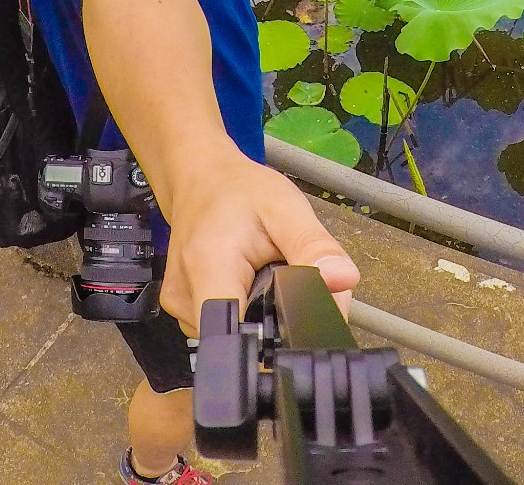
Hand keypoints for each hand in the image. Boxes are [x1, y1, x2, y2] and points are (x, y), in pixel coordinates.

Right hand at [160, 155, 358, 334]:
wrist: (202, 180)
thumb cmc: (241, 190)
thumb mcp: (285, 208)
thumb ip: (314, 247)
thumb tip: (343, 280)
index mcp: (208, 269)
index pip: (240, 337)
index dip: (280, 343)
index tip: (306, 326)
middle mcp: (185, 299)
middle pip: (245, 339)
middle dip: (281, 323)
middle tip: (292, 282)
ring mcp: (180, 310)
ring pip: (239, 335)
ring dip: (266, 316)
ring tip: (268, 274)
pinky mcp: (184, 313)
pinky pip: (228, 326)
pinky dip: (249, 311)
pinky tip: (252, 283)